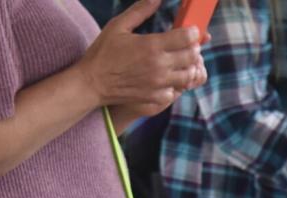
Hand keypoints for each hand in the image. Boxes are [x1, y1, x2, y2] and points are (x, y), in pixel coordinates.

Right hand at [77, 0, 206, 107]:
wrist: (92, 83)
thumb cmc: (103, 52)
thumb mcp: (118, 26)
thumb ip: (140, 11)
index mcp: (152, 46)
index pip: (187, 38)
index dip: (193, 33)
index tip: (191, 31)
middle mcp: (160, 66)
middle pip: (192, 56)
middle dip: (194, 48)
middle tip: (187, 45)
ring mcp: (160, 84)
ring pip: (189, 75)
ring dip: (188, 67)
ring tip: (180, 61)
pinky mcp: (157, 98)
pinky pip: (177, 91)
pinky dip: (177, 84)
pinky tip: (169, 78)